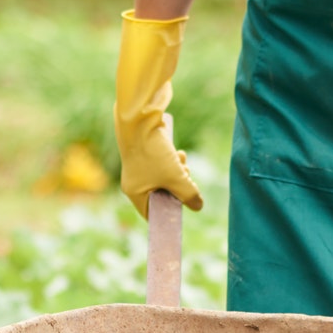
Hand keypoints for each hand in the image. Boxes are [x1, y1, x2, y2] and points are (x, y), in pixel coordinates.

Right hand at [113, 11, 203, 218]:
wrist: (140, 119)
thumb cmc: (153, 152)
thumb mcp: (176, 177)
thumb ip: (189, 194)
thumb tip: (198, 206)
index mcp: (135, 193)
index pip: (153, 213)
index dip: (170, 212)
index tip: (185, 207)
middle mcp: (135, 182)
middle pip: (162, 194)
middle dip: (179, 188)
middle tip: (188, 181)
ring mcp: (140, 167)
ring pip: (165, 178)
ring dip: (179, 173)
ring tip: (182, 163)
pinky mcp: (146, 153)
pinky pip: (163, 165)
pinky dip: (173, 162)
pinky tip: (178, 153)